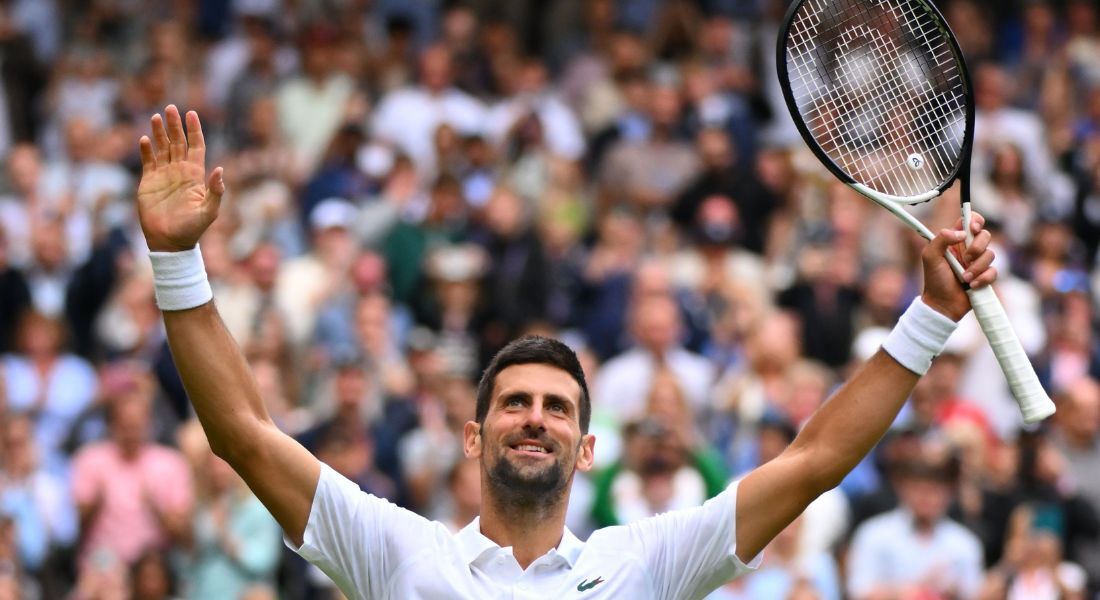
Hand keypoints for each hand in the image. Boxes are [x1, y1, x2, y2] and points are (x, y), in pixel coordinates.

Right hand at [137, 105, 224, 251]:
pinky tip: (145, 140)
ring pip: (162, 148)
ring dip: (159, 132)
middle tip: (170, 108)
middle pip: (178, 142)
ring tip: (156, 117)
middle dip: (175, 125)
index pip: (196, 146)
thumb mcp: (209, 211)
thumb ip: (215, 191)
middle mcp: (179, 171)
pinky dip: (146, 150)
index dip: (194, 130)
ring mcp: (163, 175)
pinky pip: (148, 162)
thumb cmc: (192, 228)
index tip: (192, 113)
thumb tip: (220, 170)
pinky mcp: (148, 182)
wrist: (170, 241)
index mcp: (195, 175)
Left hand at [921, 212, 995, 320]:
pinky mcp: (985, 276)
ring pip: (991, 254)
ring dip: (977, 267)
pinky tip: (971, 285)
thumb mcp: (930, 256)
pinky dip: (983, 279)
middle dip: (977, 247)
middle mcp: (968, 249)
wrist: (943, 304)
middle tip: (965, 259)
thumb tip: (961, 232)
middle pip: (985, 235)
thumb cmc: (934, 280)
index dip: (975, 220)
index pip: (970, 221)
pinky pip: (994, 271)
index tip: (973, 228)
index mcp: (954, 240)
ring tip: (964, 278)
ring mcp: (978, 262)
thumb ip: (941, 239)